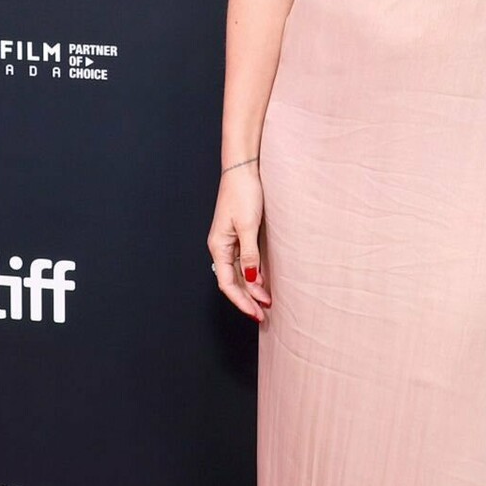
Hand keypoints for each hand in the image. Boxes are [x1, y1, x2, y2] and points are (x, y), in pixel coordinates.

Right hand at [207, 162, 271, 323]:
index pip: (227, 283)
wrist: (243, 170)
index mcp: (218, 247)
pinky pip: (244, 262)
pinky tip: (263, 283)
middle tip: (264, 315)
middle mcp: (221, 247)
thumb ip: (249, 255)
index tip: (256, 313)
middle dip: (248, 300)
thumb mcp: (248, 226)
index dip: (242, 301)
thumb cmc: (243, 194)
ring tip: (267, 303)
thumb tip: (252, 281)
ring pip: (239, 274)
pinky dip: (253, 275)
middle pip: (233, 281)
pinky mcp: (239, 235)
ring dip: (252, 290)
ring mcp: (230, 242)